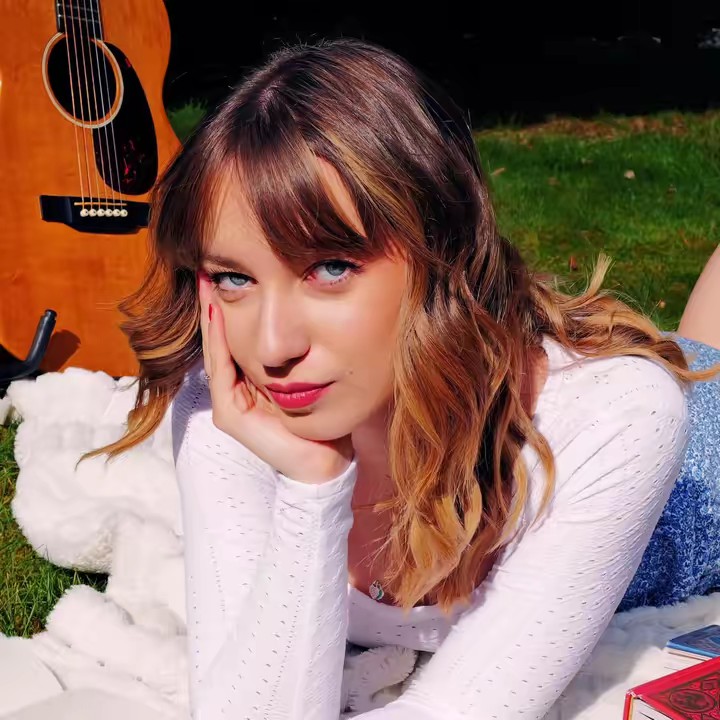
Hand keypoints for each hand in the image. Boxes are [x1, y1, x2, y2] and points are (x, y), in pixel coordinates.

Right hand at [197, 271, 354, 483]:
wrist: (325, 456)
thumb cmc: (321, 416)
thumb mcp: (305, 374)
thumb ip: (294, 353)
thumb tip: (298, 314)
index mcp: (250, 383)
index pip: (233, 339)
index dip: (227, 308)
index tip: (225, 274)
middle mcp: (235, 392)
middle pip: (220, 341)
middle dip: (213, 306)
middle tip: (207, 269)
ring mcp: (230, 405)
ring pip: (216, 351)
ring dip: (210, 317)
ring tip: (207, 283)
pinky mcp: (230, 416)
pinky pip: (222, 371)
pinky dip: (219, 341)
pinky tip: (218, 311)